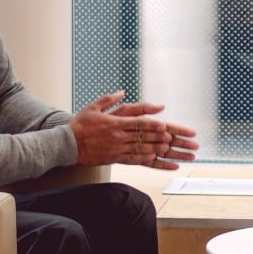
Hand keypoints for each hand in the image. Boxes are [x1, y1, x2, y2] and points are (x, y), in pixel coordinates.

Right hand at [69, 91, 199, 169]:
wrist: (65, 145)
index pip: (139, 124)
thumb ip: (110, 99)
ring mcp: (118, 149)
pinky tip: (164, 162)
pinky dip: (151, 162)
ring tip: (183, 155)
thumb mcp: (93, 107)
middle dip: (170, 140)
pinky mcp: (116, 159)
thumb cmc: (80, 124)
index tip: (168, 128)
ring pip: (145, 151)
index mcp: (116, 123)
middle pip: (148, 138)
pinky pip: (136, 161)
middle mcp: (119, 137)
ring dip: (166, 153)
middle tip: (186, 142)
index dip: (155, 126)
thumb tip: (123, 91)